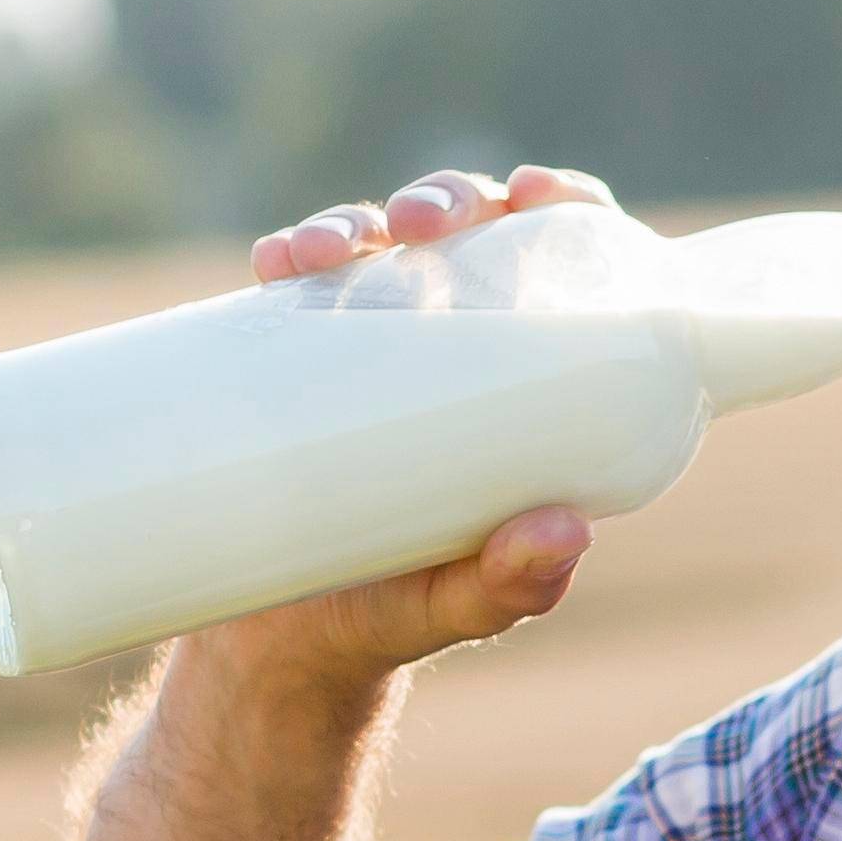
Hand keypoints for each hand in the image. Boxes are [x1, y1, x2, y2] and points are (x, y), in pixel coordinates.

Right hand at [190, 163, 626, 690]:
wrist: (276, 648)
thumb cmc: (390, 618)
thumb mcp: (454, 608)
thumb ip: (509, 586)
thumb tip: (565, 535)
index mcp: (520, 385)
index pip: (561, 266)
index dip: (560, 207)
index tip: (538, 192)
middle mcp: (448, 347)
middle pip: (466, 236)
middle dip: (447, 202)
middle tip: (423, 225)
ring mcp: (365, 349)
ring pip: (373, 247)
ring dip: (356, 222)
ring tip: (327, 251)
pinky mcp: (290, 361)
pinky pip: (294, 291)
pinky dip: (289, 261)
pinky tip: (277, 263)